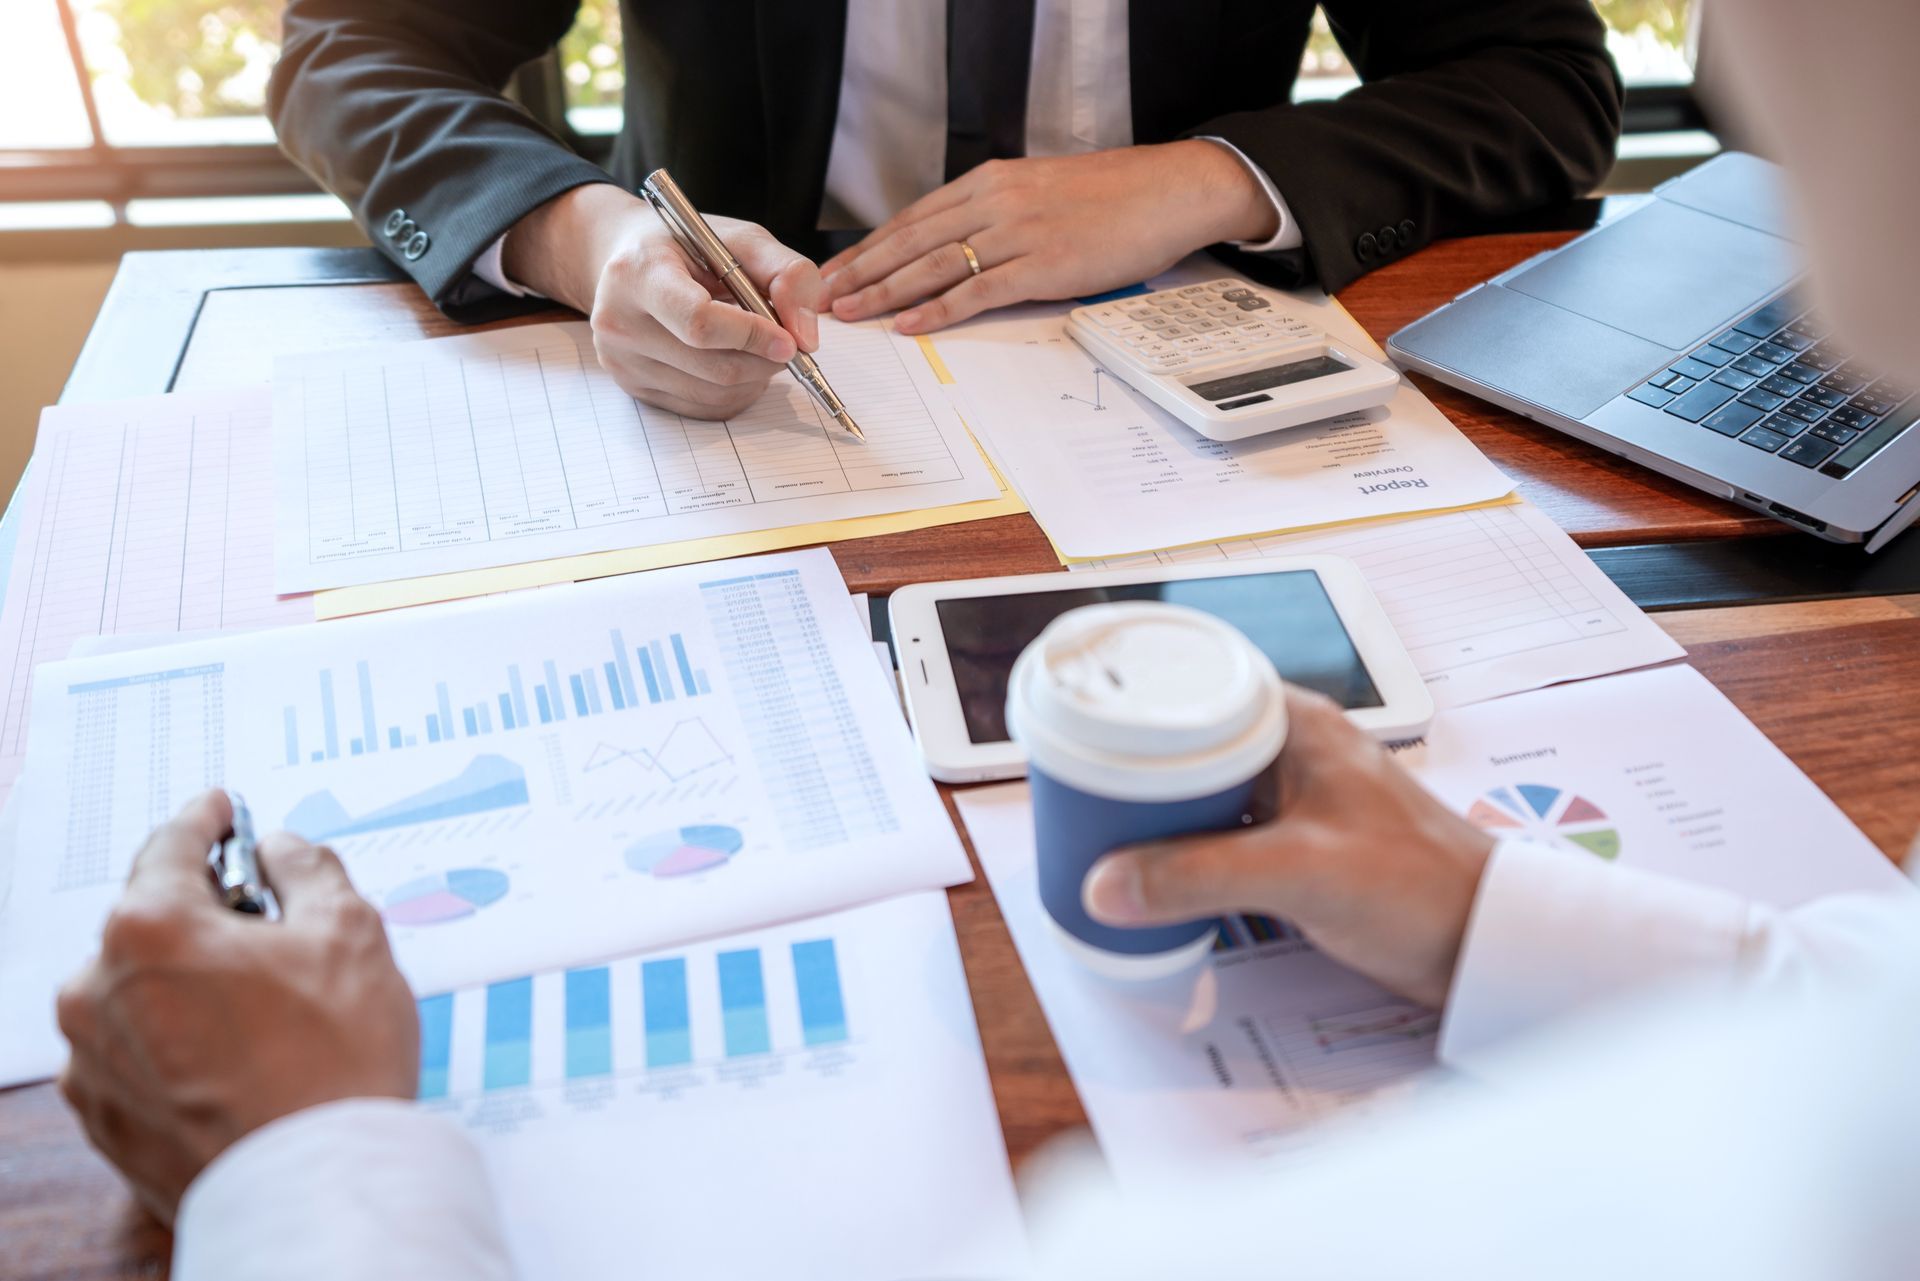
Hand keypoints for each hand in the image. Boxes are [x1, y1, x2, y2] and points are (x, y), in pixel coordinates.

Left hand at [56, 790, 417, 1224]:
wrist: (317, 1188)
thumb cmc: (335, 1063)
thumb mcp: (351, 931)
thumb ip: (307, 868)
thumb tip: (281, 850)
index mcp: (149, 928)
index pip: (172, 845)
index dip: (207, 819)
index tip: (221, 810)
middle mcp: (98, 989)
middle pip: (152, 921)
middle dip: (208, 914)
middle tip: (274, 927)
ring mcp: (92, 1060)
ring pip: (141, 990)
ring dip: (190, 982)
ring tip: (268, 1010)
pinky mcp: (103, 1118)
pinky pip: (136, 1052)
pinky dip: (177, 1041)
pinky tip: (241, 1057)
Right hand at [503, 184, 826, 418]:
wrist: (625, 262)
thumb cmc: (685, 247)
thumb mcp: (740, 238)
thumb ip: (786, 273)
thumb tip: (805, 336)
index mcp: (640, 272)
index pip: (699, 322)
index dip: (752, 337)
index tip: (790, 342)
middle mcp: (620, 321)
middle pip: (713, 367)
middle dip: (765, 361)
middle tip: (787, 344)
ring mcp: (622, 361)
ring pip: (713, 394)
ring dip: (754, 379)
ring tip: (759, 348)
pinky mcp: (632, 388)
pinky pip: (701, 408)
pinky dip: (734, 393)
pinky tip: (736, 363)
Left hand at [821, 140, 1278, 334]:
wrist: (1170, 190)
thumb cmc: (1114, 197)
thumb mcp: (1042, 192)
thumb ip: (999, 214)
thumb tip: (966, 244)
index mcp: (991, 182)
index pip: (914, 218)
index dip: (870, 247)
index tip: (835, 269)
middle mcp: (995, 202)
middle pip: (910, 241)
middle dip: (860, 272)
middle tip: (820, 297)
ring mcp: (1016, 233)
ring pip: (933, 266)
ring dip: (884, 293)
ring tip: (850, 314)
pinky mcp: (1041, 265)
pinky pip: (976, 291)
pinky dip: (936, 309)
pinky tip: (908, 325)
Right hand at [1083, 688, 1493, 1007]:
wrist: (1485, 944)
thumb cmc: (1425, 888)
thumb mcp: (1301, 874)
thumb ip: (1200, 877)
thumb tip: (1108, 883)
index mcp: (1295, 725)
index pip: (1191, 688)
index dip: (1128, 706)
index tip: (1074, 732)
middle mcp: (1289, 749)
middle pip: (1182, 742)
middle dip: (1126, 769)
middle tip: (1074, 797)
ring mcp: (1292, 796)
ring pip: (1197, 789)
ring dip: (1152, 813)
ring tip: (1097, 835)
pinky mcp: (1295, 841)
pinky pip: (1216, 829)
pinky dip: (1181, 846)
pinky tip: (1153, 872)